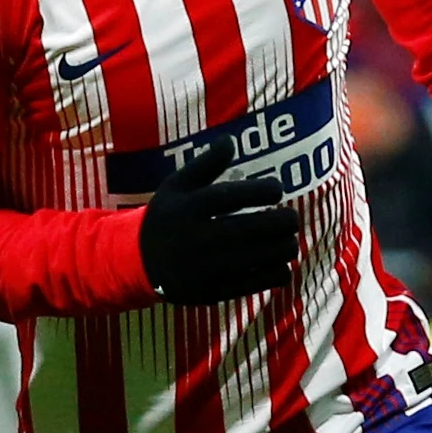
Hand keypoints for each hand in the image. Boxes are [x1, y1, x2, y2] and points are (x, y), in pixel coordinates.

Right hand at [139, 140, 299, 305]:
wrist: (140, 263)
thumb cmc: (168, 216)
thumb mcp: (177, 185)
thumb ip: (206, 163)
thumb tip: (231, 140)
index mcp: (187, 208)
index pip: (231, 196)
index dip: (262, 191)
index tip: (278, 189)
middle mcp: (195, 239)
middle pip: (253, 229)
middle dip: (283, 222)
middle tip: (291, 218)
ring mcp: (205, 269)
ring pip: (261, 258)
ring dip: (284, 247)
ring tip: (288, 240)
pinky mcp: (214, 292)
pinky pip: (258, 283)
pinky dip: (278, 271)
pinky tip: (280, 262)